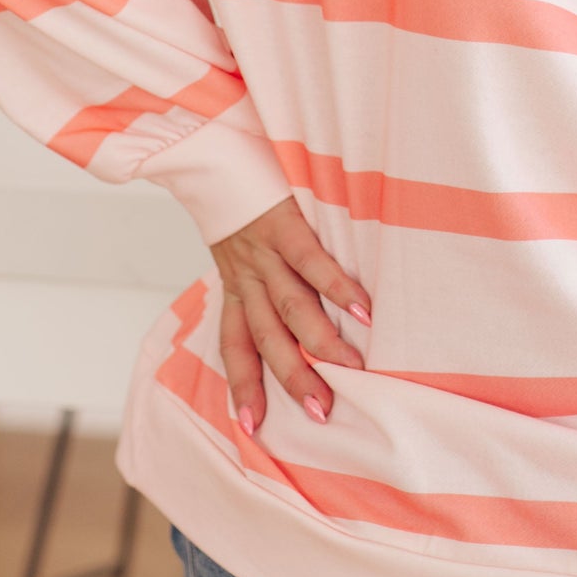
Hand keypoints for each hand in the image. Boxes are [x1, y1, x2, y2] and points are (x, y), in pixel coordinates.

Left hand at [212, 196, 371, 433]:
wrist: (213, 148)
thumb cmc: (241, 200)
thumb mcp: (240, 246)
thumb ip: (262, 278)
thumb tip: (297, 314)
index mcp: (235, 285)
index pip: (235, 346)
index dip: (243, 386)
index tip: (253, 428)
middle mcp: (246, 276)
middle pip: (268, 339)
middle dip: (293, 378)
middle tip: (321, 412)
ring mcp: (263, 252)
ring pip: (291, 308)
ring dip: (320, 342)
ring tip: (351, 370)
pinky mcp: (281, 223)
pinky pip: (310, 261)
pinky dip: (336, 286)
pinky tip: (363, 309)